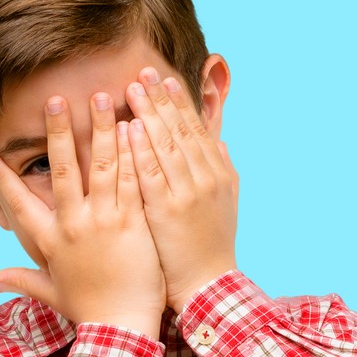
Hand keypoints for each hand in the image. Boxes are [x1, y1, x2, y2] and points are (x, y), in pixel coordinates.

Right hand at [0, 94, 165, 336]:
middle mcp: (73, 225)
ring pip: (100, 166)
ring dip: (99, 130)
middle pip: (63, 170)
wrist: (122, 328)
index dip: (1, 178)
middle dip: (57, 133)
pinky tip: (131, 127)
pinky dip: (130, 153)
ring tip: (98, 97)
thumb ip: (21, 280)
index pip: (19, 202)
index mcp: (50, 241)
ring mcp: (104, 221)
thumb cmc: (89, 311)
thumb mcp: (51, 293)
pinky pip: (131, 180)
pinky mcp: (133, 222)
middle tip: (54, 100)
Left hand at [125, 67, 238, 312]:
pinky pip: (151, 174)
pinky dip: (141, 149)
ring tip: (132, 89)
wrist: (209, 285)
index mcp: (219, 175)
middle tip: (143, 72)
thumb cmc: (212, 246)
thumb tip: (220, 144)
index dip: (180, 104)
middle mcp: (206, 179)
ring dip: (149, 115)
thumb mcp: (227, 204)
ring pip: (166, 146)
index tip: (165, 80)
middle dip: (162, 100)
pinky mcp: (168, 211)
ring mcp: (188, 194)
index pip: (197, 131)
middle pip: (181, 131)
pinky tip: (129, 128)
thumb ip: (224, 170)